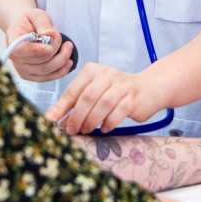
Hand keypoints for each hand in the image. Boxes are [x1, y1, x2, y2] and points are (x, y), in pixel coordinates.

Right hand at [6, 9, 73, 81]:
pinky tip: (67, 62)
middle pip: (40, 62)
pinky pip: (48, 77)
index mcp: (13, 40)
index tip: (50, 44)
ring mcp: (22, 69)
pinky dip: (61, 71)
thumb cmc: (31, 21)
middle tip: (66, 41)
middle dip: (57, 51)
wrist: (26, 28)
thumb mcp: (37, 15)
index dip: (37, 50)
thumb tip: (48, 35)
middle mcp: (15, 58)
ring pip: (46, 71)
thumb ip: (43, 23)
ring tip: (68, 48)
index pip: (22, 51)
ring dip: (61, 60)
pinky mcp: (32, 76)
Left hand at [44, 64, 163, 134]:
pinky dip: (108, 123)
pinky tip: (103, 129)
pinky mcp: (133, 98)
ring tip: (86, 130)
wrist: (148, 88)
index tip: (52, 121)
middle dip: (77, 116)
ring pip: (103, 104)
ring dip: (92, 121)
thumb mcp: (94, 91)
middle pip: (88, 97)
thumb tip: (54, 119)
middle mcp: (107, 74)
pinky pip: (118, 112)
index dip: (61, 108)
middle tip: (71, 130)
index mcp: (93, 71)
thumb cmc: (115, 92)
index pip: (73, 90)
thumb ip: (76, 102)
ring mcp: (122, 85)